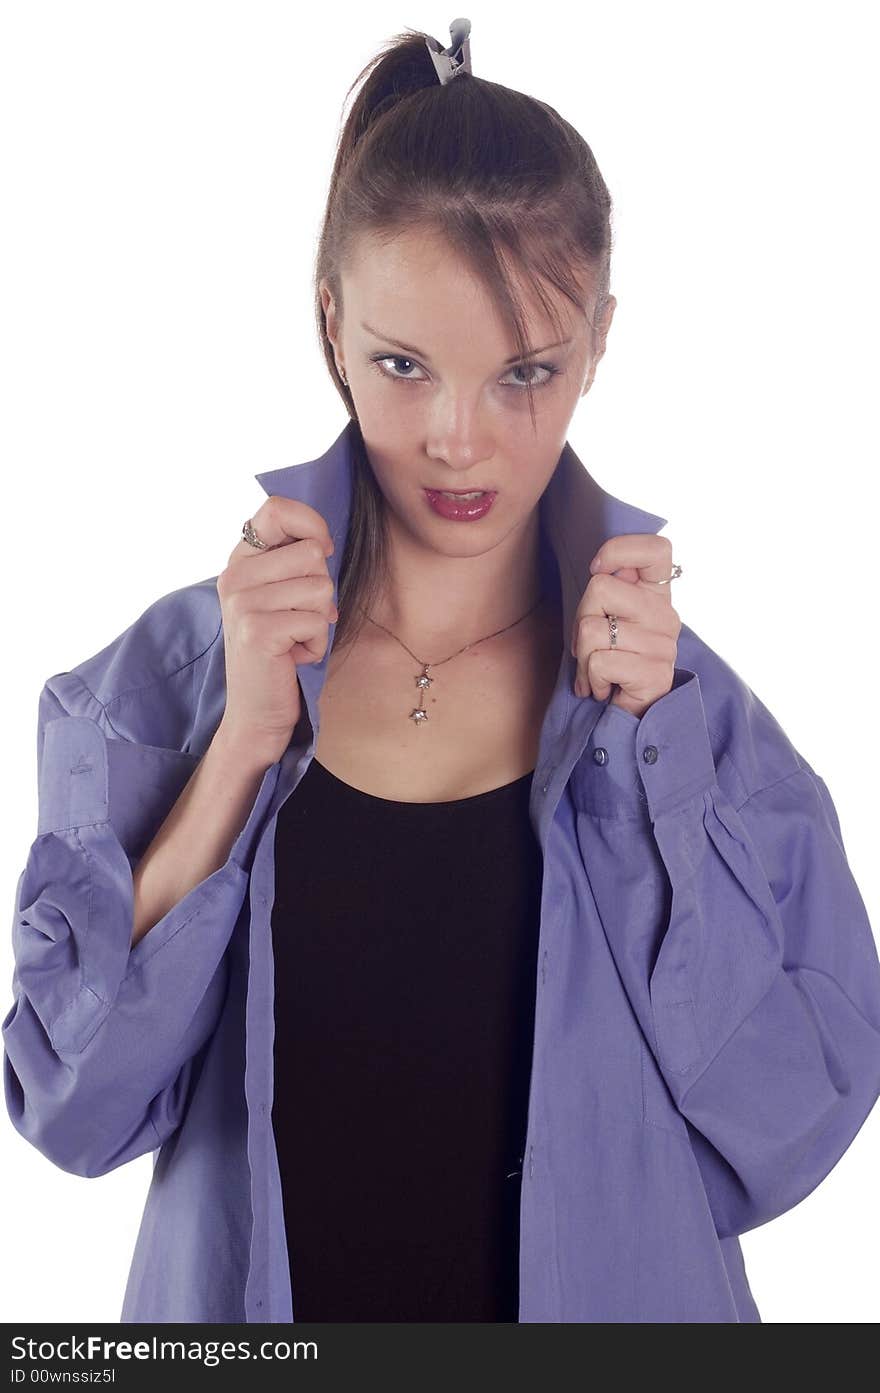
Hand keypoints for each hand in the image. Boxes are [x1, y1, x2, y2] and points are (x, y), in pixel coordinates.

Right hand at [216, 496, 337, 761]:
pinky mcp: (257, 631)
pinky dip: (316, 644)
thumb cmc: (281, 651)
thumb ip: (293, 562)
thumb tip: (323, 540)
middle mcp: (234, 576)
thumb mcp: (283, 597)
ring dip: (319, 620)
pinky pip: (316, 620)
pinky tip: (293, 656)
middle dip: (321, 590)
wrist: (257, 711)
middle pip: (312, 554)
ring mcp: (242, 603)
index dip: (312, 526)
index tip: (322, 552)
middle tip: (297, 618)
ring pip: (319, 587)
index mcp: (240, 560)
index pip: (277, 509)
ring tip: (294, 638)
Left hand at [570, 535, 680, 718]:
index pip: (656, 548)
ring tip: (596, 672)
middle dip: (580, 617)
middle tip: (590, 645)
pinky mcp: (655, 674)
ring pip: (590, 629)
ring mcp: (664, 646)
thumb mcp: (609, 620)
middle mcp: (666, 616)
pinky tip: (602, 689)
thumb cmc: (611, 664)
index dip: (619, 550)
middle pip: (599, 587)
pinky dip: (590, 680)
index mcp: (658, 595)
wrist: (629, 717)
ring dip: (581, 658)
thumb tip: (597, 570)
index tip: (597, 569)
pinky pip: (599, 662)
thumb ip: (609, 592)